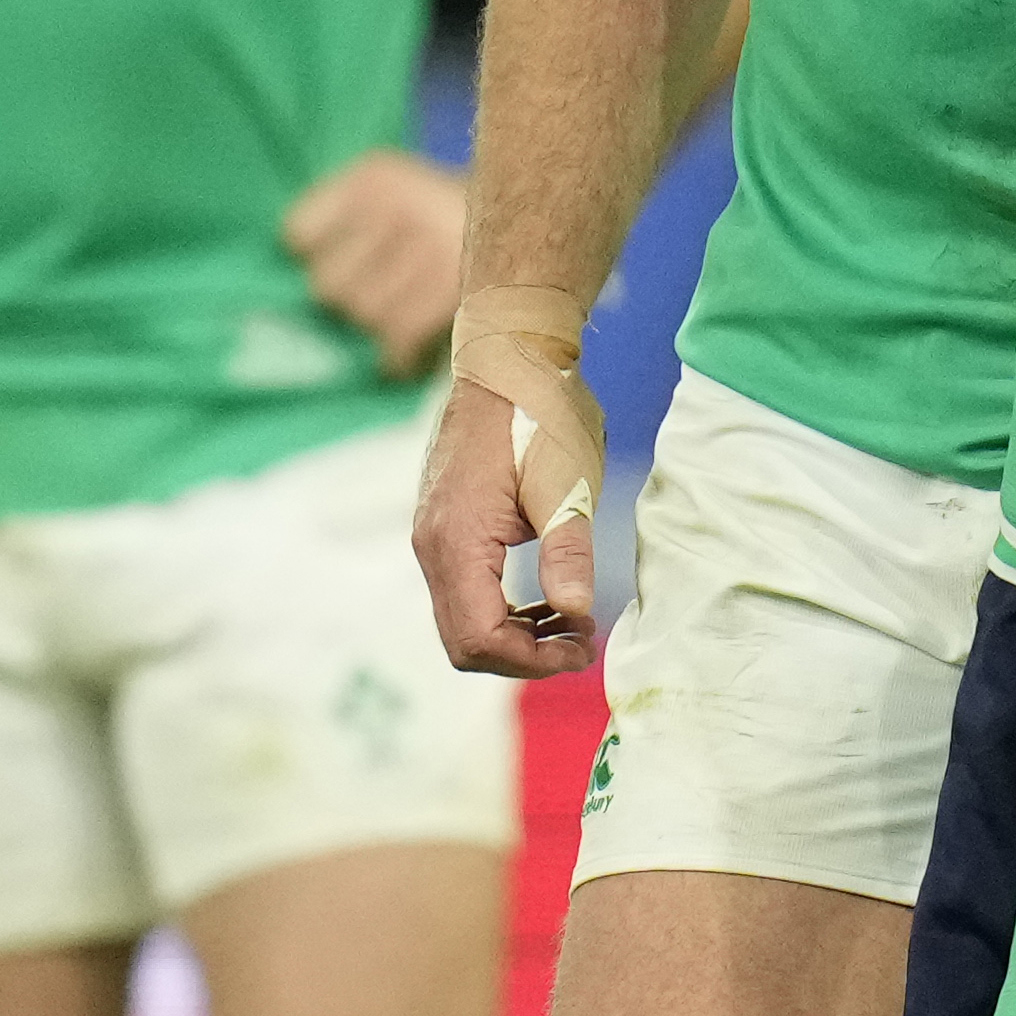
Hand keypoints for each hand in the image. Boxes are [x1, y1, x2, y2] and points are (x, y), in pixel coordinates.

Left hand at [282, 149, 466, 373]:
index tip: (338, 260)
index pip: (298, 233)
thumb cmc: (452, 218)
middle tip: (380, 292)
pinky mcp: (456, 289)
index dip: (317, 255)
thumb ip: (344, 225)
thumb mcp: (397, 194)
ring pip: (364, 315)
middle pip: (326, 284)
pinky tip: (407, 351)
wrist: (542, 216)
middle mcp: (397, 205)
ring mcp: (430, 246)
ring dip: (378, 326)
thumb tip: (291, 277)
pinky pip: (399, 341)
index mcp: (374, 176)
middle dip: (349, 297)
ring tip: (403, 313)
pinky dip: (398, 356)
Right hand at [415, 372, 596, 678]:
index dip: (533, 660)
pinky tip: (547, 598)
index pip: (480, 638)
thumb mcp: (567, 484)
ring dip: (516, 635)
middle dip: (524, 656)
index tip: (583, 647)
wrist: (508, 355)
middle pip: (464, 642)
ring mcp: (432, 534)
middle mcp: (432, 545)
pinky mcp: (443, 524)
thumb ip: (567, 552)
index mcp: (458, 539)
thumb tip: (576, 613)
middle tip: (581, 642)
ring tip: (573, 622)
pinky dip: (503, 609)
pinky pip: (464, 591)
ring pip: (462, 620)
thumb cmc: (540, 413)